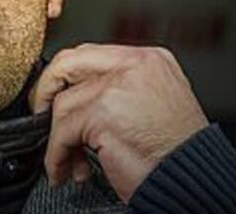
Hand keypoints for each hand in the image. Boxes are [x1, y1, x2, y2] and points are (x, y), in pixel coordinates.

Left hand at [29, 44, 207, 201]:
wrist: (195, 182)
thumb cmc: (176, 151)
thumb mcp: (154, 102)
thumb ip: (119, 87)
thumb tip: (75, 91)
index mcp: (148, 59)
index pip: (90, 54)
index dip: (64, 76)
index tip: (53, 96)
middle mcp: (134, 66)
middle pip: (68, 63)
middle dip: (45, 91)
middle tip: (40, 115)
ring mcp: (117, 87)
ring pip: (63, 104)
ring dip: (58, 138)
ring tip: (69, 161)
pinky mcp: (102, 114)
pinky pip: (62, 132)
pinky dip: (56, 155)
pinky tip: (66, 170)